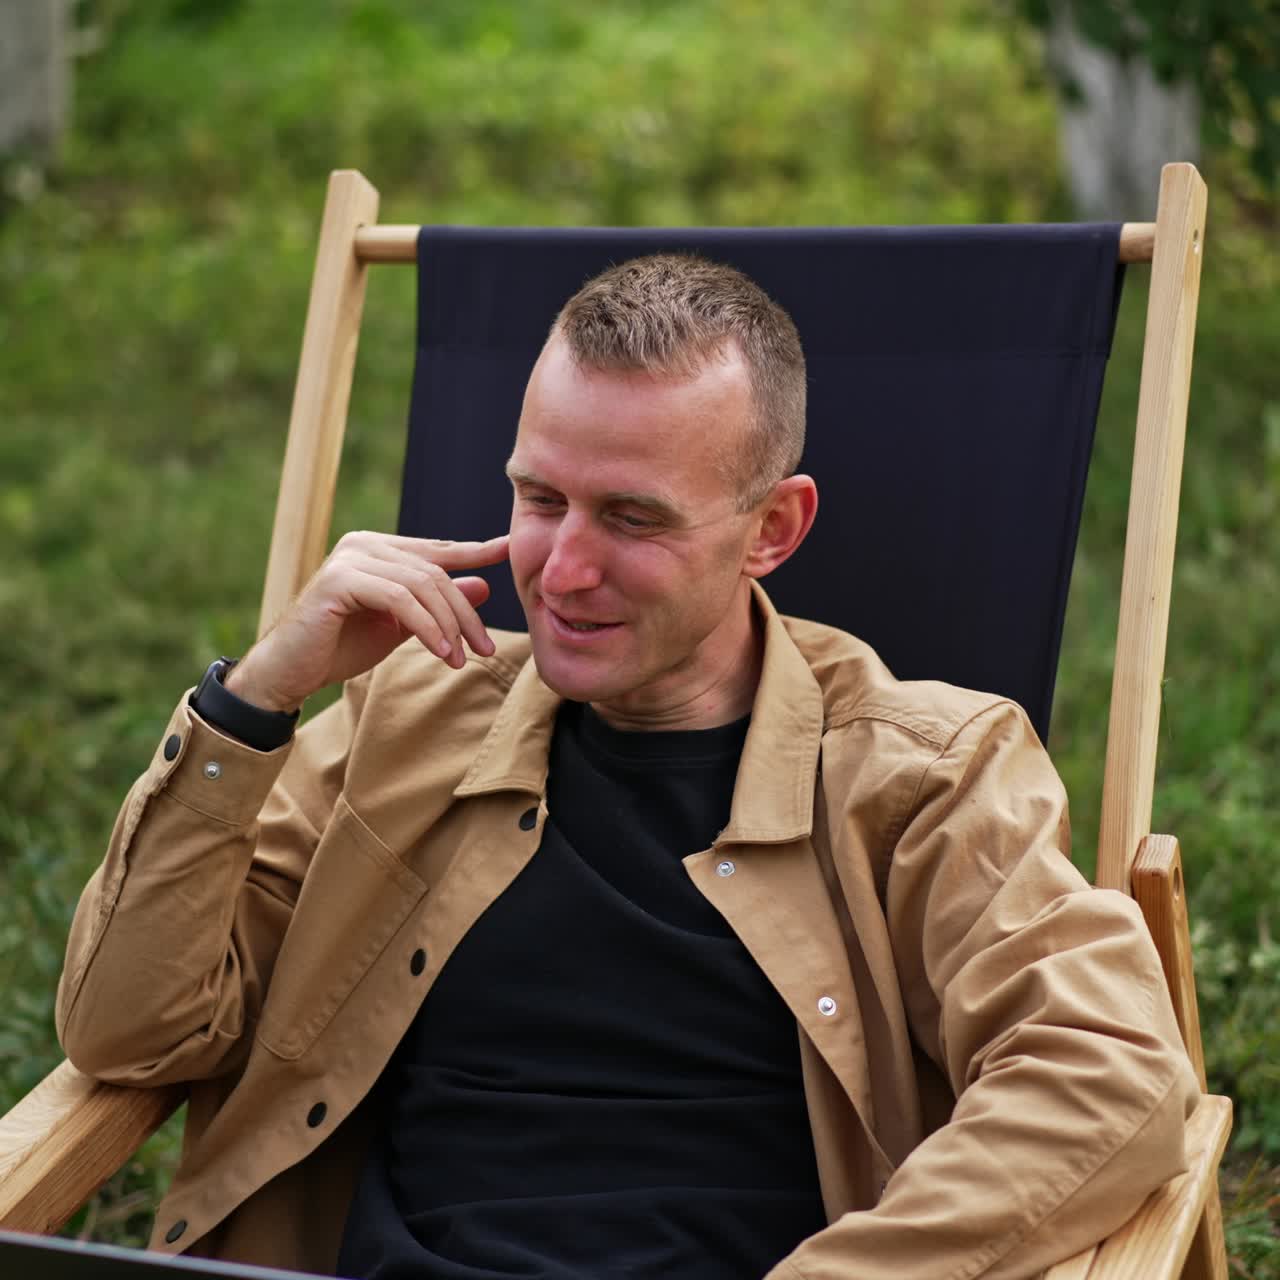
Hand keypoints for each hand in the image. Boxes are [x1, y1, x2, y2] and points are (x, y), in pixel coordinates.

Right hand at [225, 531, 510, 711]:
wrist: (289, 672)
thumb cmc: (340, 648)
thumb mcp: (401, 626)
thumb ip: (436, 604)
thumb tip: (482, 585)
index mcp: (378, 549)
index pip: (437, 549)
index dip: (476, 550)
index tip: (510, 549)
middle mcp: (364, 545)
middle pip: (435, 572)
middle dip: (465, 613)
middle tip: (485, 648)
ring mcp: (351, 558)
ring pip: (422, 585)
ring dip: (449, 625)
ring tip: (463, 659)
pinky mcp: (340, 580)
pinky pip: (400, 600)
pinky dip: (426, 626)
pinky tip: (441, 651)